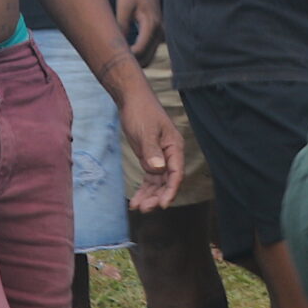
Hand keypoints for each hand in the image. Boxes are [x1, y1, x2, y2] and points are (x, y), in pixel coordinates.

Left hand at [114, 0, 161, 63]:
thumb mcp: (123, 7)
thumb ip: (121, 27)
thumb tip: (115, 46)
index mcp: (151, 25)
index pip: (139, 50)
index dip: (126, 57)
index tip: (111, 57)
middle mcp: (159, 31)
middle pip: (146, 59)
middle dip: (131, 64)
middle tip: (112, 62)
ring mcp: (161, 33)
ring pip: (149, 57)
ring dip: (136, 61)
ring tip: (118, 58)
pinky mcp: (158, 33)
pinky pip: (150, 51)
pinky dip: (140, 55)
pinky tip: (126, 53)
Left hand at [116, 79, 183, 210]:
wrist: (131, 99)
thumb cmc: (141, 111)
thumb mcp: (145, 131)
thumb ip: (152, 150)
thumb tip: (159, 169)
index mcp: (174, 147)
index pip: (176, 173)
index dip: (171, 190)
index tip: (163, 204)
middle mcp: (170, 155)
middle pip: (167, 181)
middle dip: (157, 196)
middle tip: (144, 208)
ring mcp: (160, 158)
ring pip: (158, 183)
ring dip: (149, 196)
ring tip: (138, 208)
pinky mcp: (150, 158)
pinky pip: (150, 179)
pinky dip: (144, 189)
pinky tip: (136, 200)